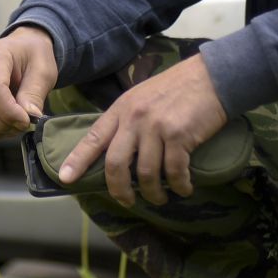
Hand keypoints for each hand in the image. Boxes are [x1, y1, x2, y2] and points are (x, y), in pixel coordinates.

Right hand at [0, 25, 57, 139]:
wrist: (23, 51)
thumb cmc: (32, 58)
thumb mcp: (43, 71)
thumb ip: (35, 93)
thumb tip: (28, 116)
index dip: (9, 112)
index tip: (26, 121)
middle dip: (1, 123)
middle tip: (22, 125)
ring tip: (13, 127)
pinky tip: (2, 128)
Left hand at [57, 55, 226, 206]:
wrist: (211, 76)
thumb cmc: (178, 88)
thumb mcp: (143, 97)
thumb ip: (129, 120)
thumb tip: (120, 151)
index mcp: (122, 109)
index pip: (93, 138)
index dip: (77, 160)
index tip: (66, 178)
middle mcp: (134, 118)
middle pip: (116, 164)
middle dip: (119, 190)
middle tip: (127, 200)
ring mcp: (156, 127)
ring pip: (145, 174)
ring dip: (153, 193)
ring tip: (160, 197)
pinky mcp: (179, 136)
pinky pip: (174, 172)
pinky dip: (179, 186)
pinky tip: (184, 188)